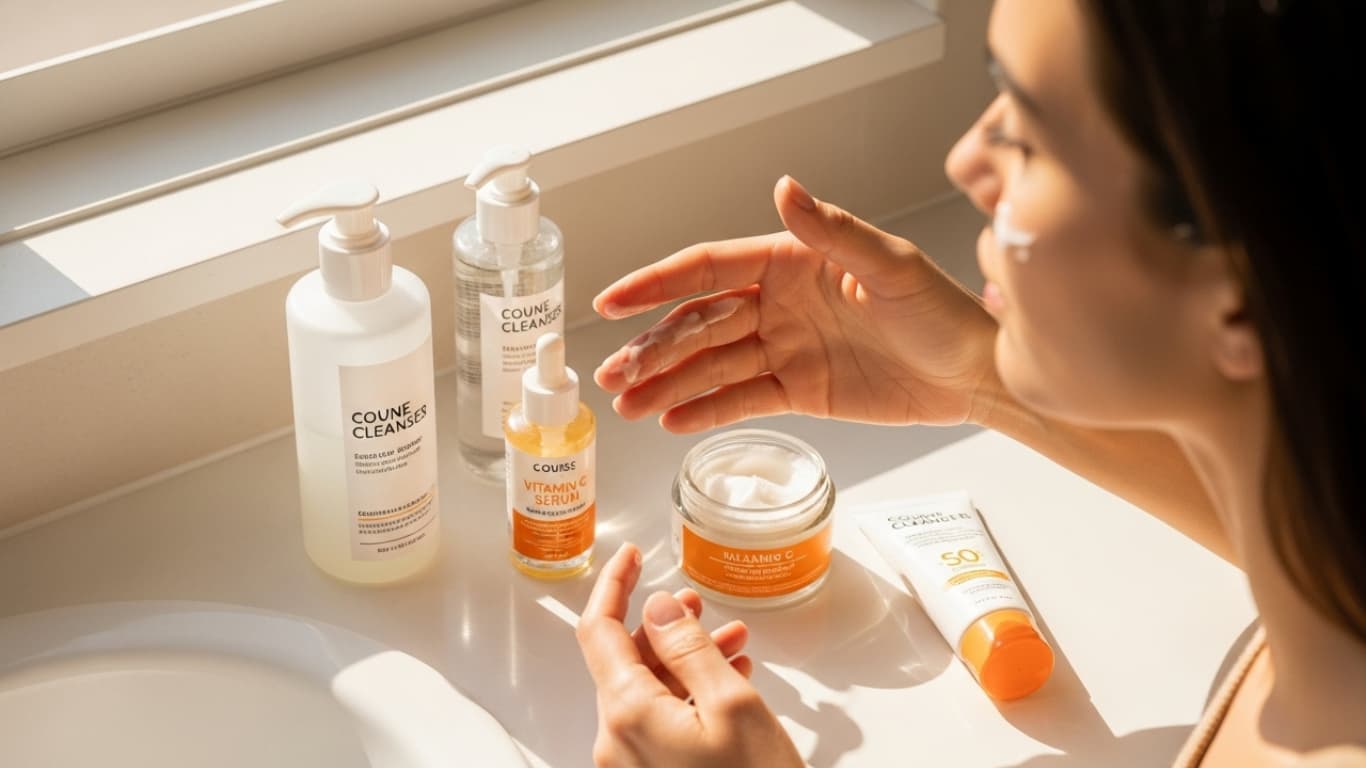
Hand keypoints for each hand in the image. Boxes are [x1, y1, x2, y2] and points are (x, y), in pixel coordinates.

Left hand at [575, 543, 802, 767]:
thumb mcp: (732, 704)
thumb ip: (687, 647)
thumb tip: (657, 606)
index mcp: (626, 714)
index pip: (598, 630)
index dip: (614, 585)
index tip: (631, 554)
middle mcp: (616, 742)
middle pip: (625, 661)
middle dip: (666, 627)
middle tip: (703, 606)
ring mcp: (632, 766)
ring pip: (648, 691)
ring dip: (685, 660)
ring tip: (733, 643)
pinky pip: (659, 722)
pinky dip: (688, 694)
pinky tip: (729, 682)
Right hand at [593, 175, 998, 431]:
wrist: (974, 376)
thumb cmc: (943, 312)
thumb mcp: (890, 267)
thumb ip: (833, 232)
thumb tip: (784, 188)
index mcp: (790, 262)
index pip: (709, 269)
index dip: (656, 284)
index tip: (612, 301)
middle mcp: (778, 304)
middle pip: (699, 325)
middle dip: (652, 349)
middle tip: (612, 374)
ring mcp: (784, 349)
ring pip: (711, 367)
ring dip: (667, 385)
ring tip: (627, 407)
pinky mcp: (798, 391)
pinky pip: (741, 401)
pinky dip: (706, 412)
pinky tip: (671, 423)